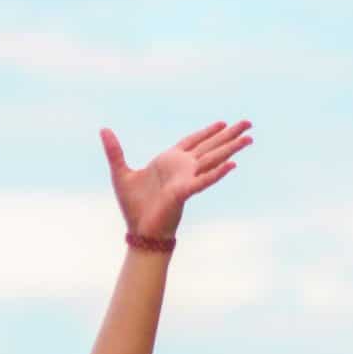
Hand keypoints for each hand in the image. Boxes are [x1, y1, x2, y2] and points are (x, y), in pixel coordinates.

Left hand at [99, 118, 252, 238]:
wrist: (139, 230)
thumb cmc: (133, 206)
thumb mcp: (120, 173)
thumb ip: (114, 151)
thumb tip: (103, 130)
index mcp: (169, 161)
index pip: (193, 141)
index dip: (208, 132)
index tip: (223, 123)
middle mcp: (182, 168)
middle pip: (210, 146)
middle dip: (229, 135)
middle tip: (248, 123)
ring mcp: (186, 179)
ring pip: (213, 160)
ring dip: (231, 149)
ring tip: (249, 139)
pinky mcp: (184, 192)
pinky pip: (204, 180)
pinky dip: (218, 172)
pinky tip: (233, 164)